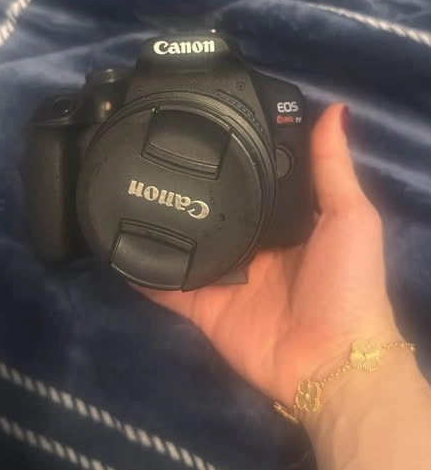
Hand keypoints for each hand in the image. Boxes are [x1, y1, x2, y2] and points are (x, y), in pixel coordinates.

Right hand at [136, 104, 399, 406]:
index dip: (239, 154)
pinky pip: (168, 287)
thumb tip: (334, 106)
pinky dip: (144, 272)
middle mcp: (256, 247)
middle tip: (155, 149)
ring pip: (187, 246)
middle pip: (217, 211)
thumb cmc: (348, 283)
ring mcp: (227, 279)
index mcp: (290, 222)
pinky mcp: (204, 309)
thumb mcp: (351, 216)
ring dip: (163, 225)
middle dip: (192, 188)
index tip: (210, 120)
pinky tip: (118, 243)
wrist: (330, 362)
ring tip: (129, 186)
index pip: (258, 180)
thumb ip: (333, 166)